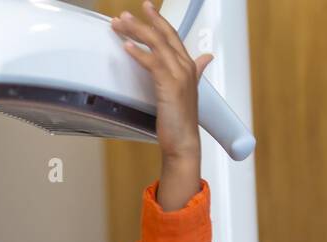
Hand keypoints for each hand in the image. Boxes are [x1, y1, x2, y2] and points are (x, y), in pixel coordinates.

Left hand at [110, 0, 213, 160]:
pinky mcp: (169, 85)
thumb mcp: (186, 91)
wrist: (184, 142)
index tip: (147, 8)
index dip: (159, 20)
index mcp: (187, 66)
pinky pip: (152, 63)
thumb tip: (206, 58)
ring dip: (136, 32)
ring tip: (120, 24)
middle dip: (144, 21)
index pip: (172, 36)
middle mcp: (185, 66)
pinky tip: (126, 46)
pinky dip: (138, 53)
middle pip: (163, 36)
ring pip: (156, 45)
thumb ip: (195, 71)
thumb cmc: (180, 120)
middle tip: (125, 14)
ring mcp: (178, 75)